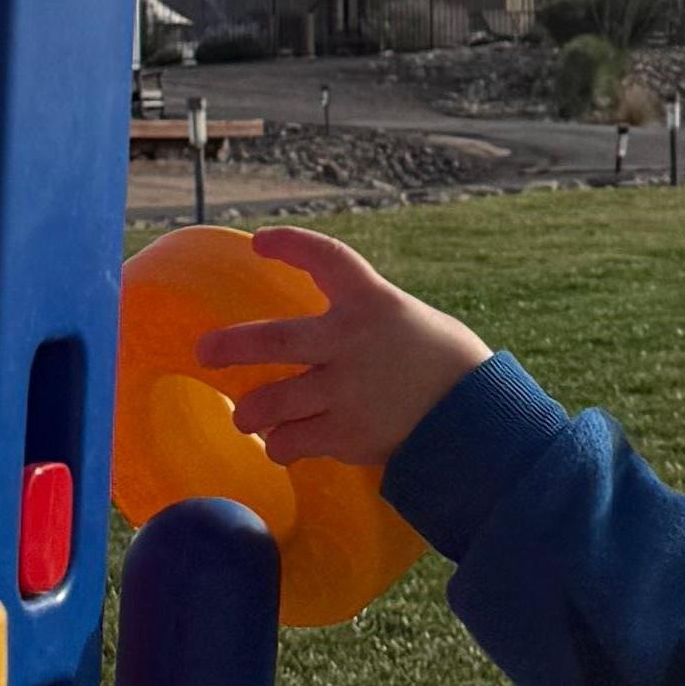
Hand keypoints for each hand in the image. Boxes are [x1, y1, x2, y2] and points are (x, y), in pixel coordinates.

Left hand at [200, 226, 492, 474]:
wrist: (479, 419)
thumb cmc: (444, 365)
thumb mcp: (406, 323)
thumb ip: (361, 324)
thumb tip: (308, 340)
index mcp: (374, 302)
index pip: (326, 258)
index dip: (291, 245)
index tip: (261, 240)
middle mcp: (352, 343)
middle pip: (273, 340)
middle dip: (231, 346)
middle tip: (205, 351)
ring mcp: (347, 391)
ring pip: (271, 404)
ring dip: (252, 412)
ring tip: (246, 415)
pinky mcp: (347, 434)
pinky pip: (291, 442)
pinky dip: (282, 445)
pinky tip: (285, 443)